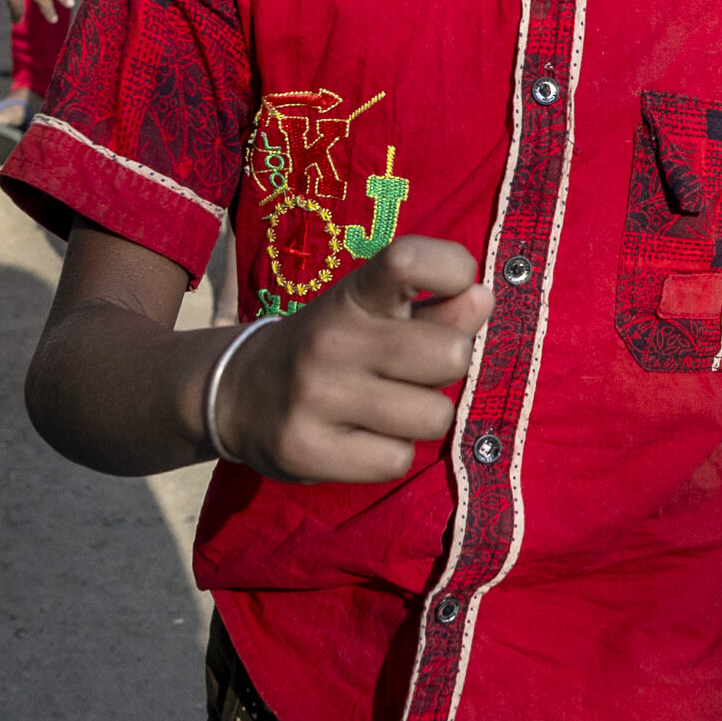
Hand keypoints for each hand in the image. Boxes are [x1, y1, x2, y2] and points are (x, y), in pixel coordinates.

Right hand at [214, 233, 493, 483]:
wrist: (237, 394)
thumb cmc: (332, 347)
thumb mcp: (376, 315)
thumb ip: (436, 310)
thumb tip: (484, 300)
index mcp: (354, 294)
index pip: (409, 260)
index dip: (453, 270)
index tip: (457, 287)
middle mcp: (331, 338)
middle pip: (451, 356)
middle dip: (446, 368)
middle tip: (413, 370)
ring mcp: (315, 396)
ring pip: (432, 417)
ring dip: (422, 417)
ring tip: (388, 408)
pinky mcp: (306, 450)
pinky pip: (397, 461)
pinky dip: (391, 455)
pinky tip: (361, 439)